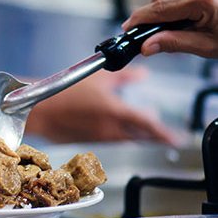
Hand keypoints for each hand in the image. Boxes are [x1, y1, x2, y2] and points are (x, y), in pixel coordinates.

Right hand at [28, 67, 177, 143]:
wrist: (41, 111)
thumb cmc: (65, 92)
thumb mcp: (99, 77)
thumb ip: (125, 76)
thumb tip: (142, 74)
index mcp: (115, 112)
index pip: (148, 125)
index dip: (164, 133)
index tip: (176, 138)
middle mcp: (110, 129)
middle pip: (140, 137)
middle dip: (154, 137)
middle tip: (166, 137)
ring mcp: (101, 139)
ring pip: (128, 140)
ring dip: (139, 137)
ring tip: (148, 133)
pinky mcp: (91, 143)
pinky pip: (113, 142)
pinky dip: (123, 137)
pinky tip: (122, 131)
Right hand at [122, 0, 217, 58]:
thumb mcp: (205, 46)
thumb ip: (173, 43)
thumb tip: (146, 46)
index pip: (160, 9)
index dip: (141, 20)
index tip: (128, 27)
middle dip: (158, 13)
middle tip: (167, 30)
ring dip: (171, 3)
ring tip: (189, 18)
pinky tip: (196, 5)